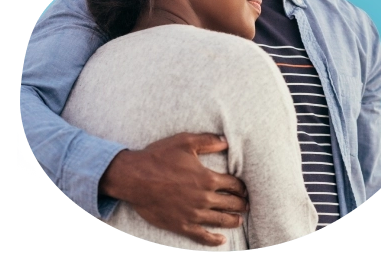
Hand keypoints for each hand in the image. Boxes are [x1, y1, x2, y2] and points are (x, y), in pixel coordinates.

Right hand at [99, 132, 247, 246]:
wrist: (134, 177)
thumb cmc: (159, 157)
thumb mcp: (185, 142)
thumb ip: (207, 141)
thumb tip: (226, 141)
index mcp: (207, 178)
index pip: (233, 185)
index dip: (241, 186)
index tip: (244, 187)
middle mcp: (203, 198)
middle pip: (230, 204)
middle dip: (240, 203)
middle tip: (246, 204)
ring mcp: (193, 214)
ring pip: (220, 220)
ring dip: (232, 220)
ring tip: (239, 220)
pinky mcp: (181, 225)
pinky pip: (202, 236)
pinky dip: (213, 239)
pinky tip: (221, 240)